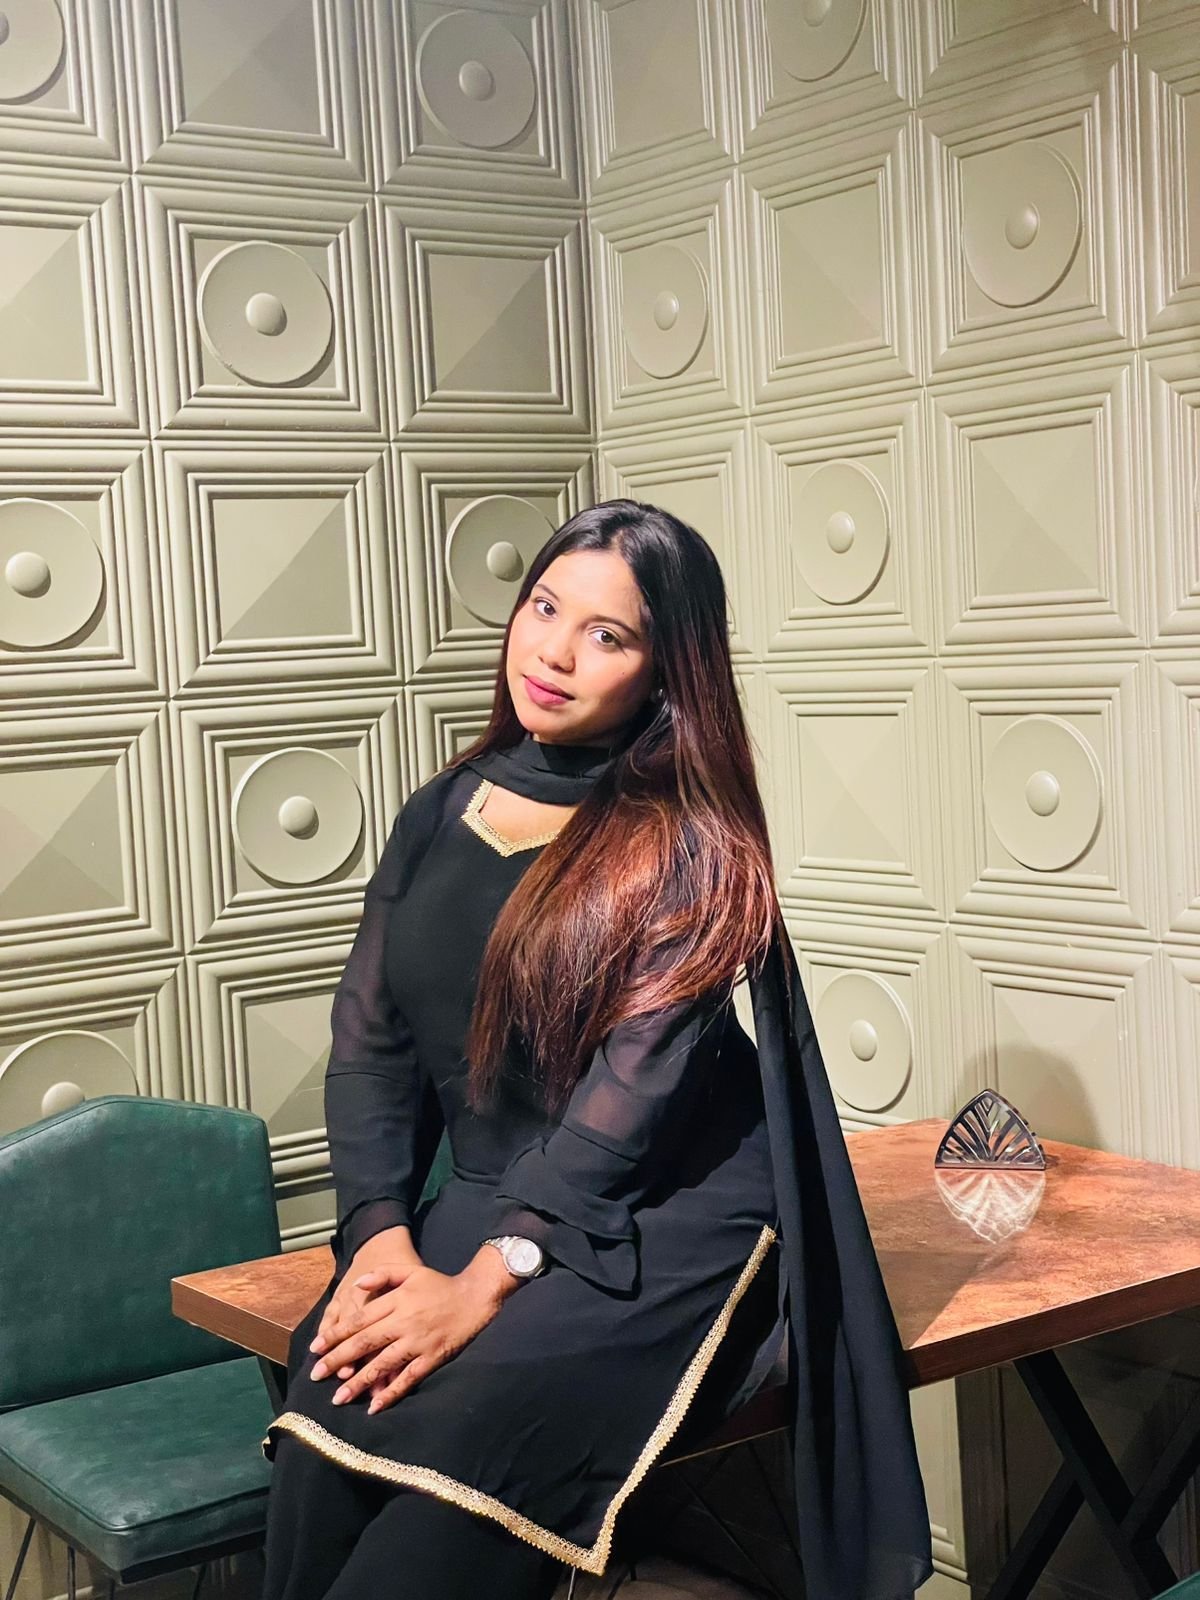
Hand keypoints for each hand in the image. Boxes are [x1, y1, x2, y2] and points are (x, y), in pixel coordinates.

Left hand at [309, 1248, 520, 1413]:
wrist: (475, 1297)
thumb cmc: (439, 1284)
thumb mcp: (410, 1271)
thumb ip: (382, 1275)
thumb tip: (355, 1285)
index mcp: (396, 1301)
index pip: (359, 1320)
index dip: (336, 1335)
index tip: (316, 1348)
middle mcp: (404, 1322)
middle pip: (365, 1343)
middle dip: (338, 1360)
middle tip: (316, 1375)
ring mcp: (418, 1342)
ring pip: (383, 1364)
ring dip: (359, 1382)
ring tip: (338, 1397)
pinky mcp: (432, 1357)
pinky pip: (408, 1378)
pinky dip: (391, 1393)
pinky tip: (374, 1406)